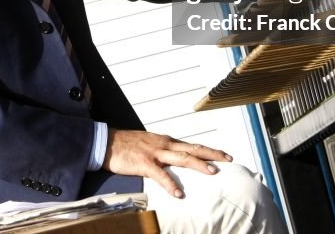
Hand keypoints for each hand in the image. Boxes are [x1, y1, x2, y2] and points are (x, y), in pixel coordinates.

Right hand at [102, 129, 231, 197]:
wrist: (107, 142)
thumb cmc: (126, 144)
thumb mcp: (149, 144)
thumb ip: (162, 151)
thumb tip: (174, 158)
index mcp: (166, 141)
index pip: (192, 145)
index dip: (208, 150)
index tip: (223, 155)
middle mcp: (164, 145)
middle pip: (192, 149)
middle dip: (211, 154)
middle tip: (228, 159)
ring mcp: (155, 153)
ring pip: (182, 158)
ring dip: (198, 164)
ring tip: (212, 172)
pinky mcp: (144, 164)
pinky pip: (160, 175)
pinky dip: (170, 184)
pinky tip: (178, 194)